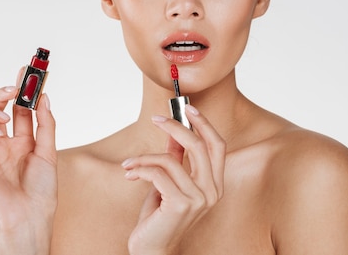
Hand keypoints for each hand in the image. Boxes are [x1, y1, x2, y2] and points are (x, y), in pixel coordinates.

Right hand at [0, 81, 56, 253]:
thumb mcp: (48, 151)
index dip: (23, 90)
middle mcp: (3, 143)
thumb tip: (44, 97)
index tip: (29, 71)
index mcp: (22, 141)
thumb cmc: (41, 190)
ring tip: (5, 115)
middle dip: (5, 92)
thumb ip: (45, 124)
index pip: (20, 109)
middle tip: (15, 84)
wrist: (29, 216)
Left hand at [122, 105, 225, 254]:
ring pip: (171, 160)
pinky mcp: (180, 204)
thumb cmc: (160, 216)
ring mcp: (198, 199)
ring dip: (144, 157)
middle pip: (199, 145)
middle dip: (175, 127)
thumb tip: (175, 133)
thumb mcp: (169, 182)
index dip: (204, 124)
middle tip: (156, 119)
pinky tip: (129, 174)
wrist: (152, 249)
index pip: (217, 145)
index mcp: (215, 184)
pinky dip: (140, 169)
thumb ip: (176, 159)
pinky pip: (158, 174)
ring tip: (129, 163)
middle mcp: (212, 191)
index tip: (187, 108)